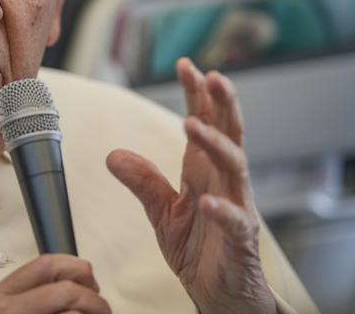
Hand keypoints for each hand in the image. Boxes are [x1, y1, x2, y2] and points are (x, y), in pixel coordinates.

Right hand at [0, 254, 110, 313]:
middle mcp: (2, 309)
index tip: (90, 280)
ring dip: (91, 313)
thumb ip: (28, 297)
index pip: (45, 265)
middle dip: (93, 297)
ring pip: (73, 313)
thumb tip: (73, 285)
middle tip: (103, 308)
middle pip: (66, 290)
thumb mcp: (3, 312)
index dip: (76, 267)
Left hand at [107, 57, 275, 313]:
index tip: (185, 64)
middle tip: (210, 75)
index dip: (197, 94)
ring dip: (214, 144)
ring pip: (234, 166)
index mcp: (204, 171)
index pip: (204, 123)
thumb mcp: (162, 213)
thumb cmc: (200, 251)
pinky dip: (221, 209)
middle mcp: (225, 181)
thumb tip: (113, 155)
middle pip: (228, 132)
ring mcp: (237, 207)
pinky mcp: (240, 239)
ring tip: (193, 125)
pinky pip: (234, 220)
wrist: (221, 295)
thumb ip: (144, 183)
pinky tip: (206, 201)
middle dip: (220, 102)